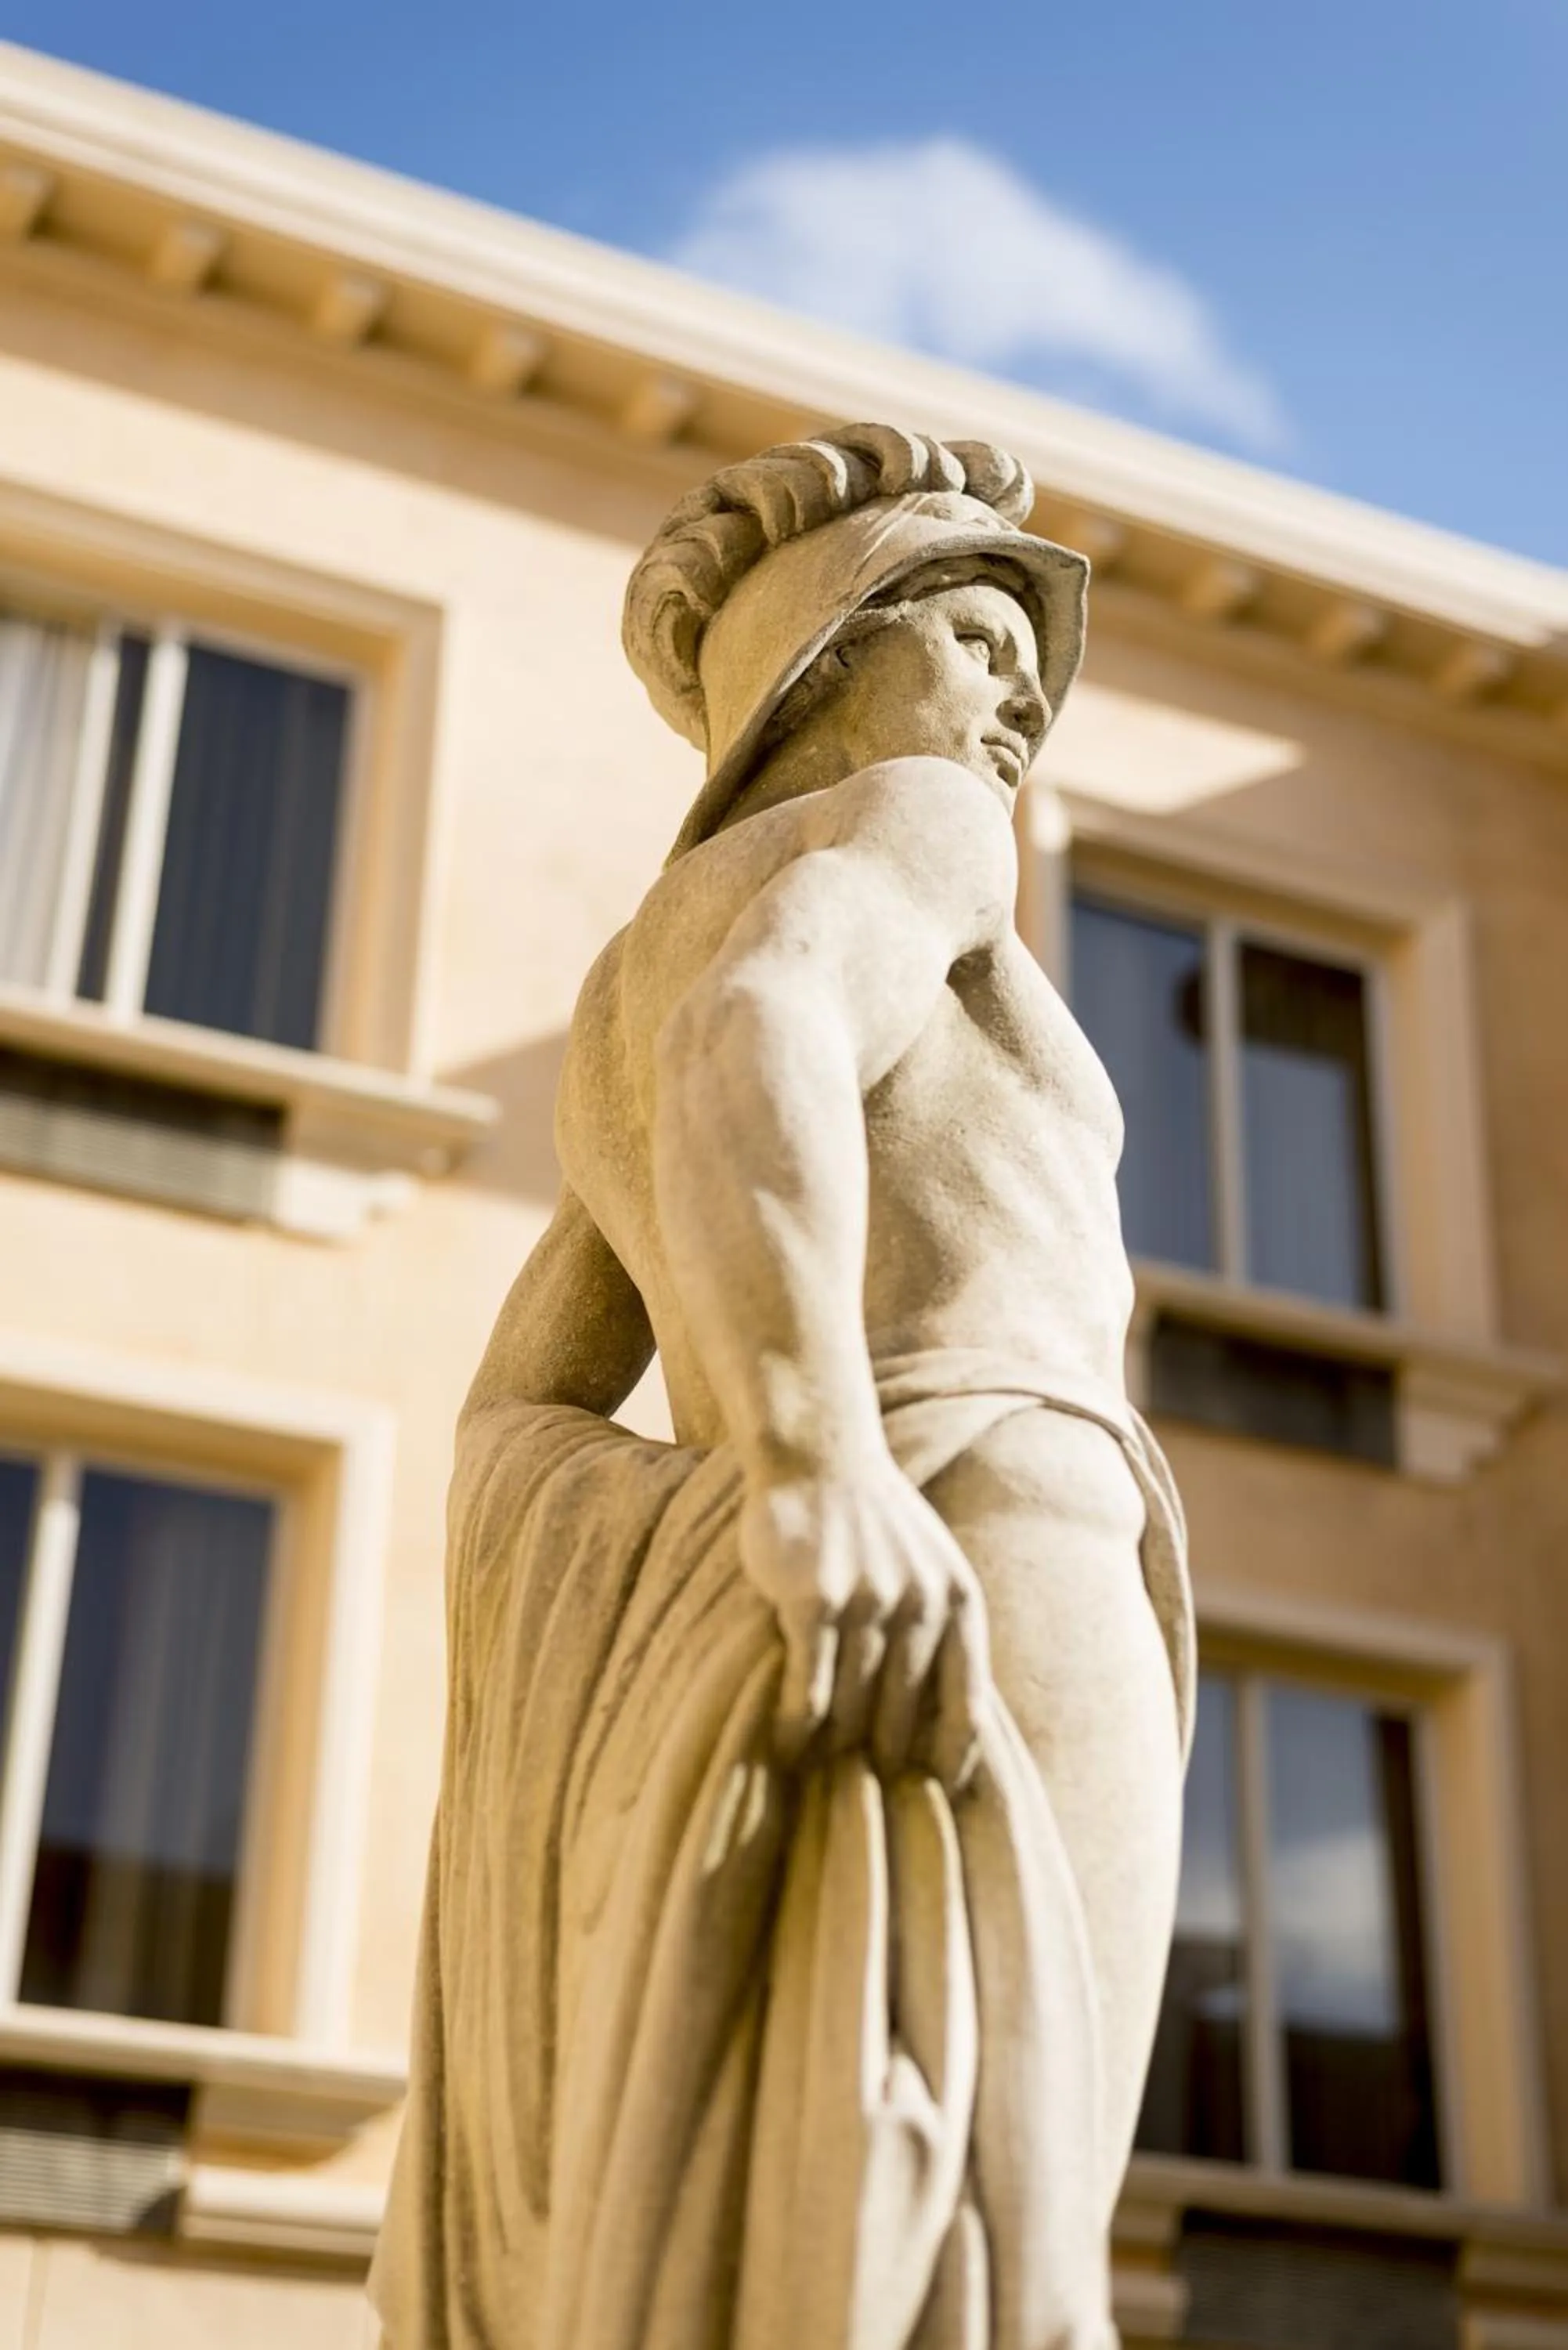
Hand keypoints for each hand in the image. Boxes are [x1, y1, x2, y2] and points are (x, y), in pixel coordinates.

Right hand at [738, 1450, 990, 1789]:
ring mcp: (868, 1601)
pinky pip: (810, 1689)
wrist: (819, 1455)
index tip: (933, 1790)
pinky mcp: (813, 1600)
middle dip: (881, 1758)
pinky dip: (797, 1726)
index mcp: (959, 1600)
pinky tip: (786, 1742)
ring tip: (816, 1770)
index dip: (951, 1758)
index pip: (968, 1705)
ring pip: (854, 1709)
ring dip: (833, 1748)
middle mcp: (922, 1603)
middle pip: (904, 1717)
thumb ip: (938, 1630)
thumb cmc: (874, 1523)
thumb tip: (945, 1724)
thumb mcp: (930, 1567)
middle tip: (860, 1783)